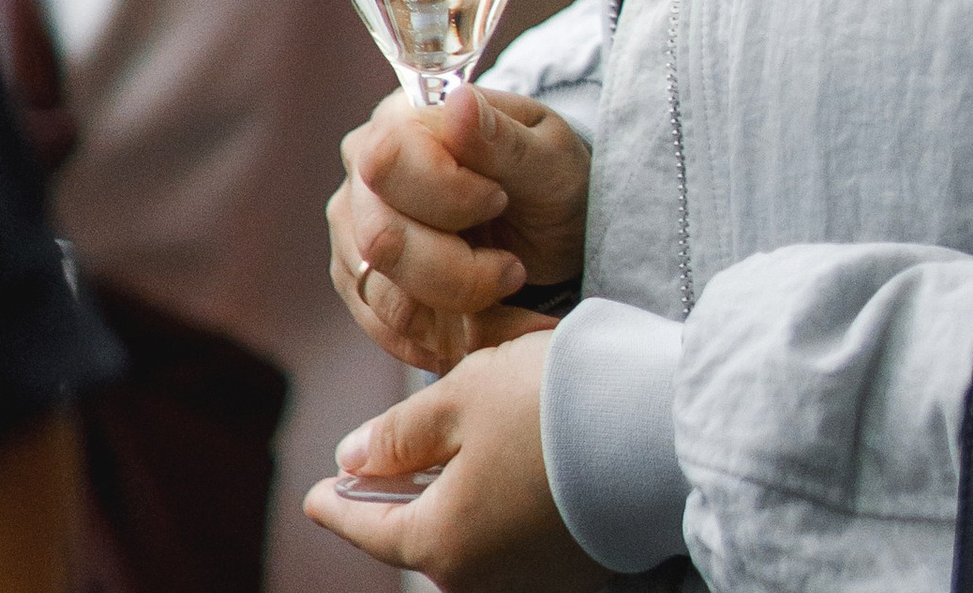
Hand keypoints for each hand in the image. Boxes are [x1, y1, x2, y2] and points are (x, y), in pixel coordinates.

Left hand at [303, 330, 601, 590]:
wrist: (658, 429)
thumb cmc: (551, 406)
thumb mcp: (459, 398)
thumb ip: (399, 434)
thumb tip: (352, 458)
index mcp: (440, 541)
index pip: (370, 530)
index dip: (337, 505)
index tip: (315, 494)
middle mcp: (481, 577)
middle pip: (420, 536)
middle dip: (401, 499)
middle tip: (383, 463)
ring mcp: (532, 578)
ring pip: (469, 537)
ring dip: (453, 498)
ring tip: (452, 451)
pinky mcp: (574, 564)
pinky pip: (514, 539)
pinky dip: (498, 506)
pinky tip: (509, 466)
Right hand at [328, 86, 592, 373]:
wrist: (548, 231)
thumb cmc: (549, 179)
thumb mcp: (548, 155)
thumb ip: (502, 137)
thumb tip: (459, 103)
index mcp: (403, 116)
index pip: (388, 160)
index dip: (449, 196)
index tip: (501, 201)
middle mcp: (363, 168)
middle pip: (382, 238)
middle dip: (460, 270)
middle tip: (513, 266)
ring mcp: (353, 227)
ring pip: (385, 293)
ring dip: (458, 307)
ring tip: (502, 286)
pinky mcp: (357, 278)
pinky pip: (384, 326)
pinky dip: (440, 336)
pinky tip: (480, 319)